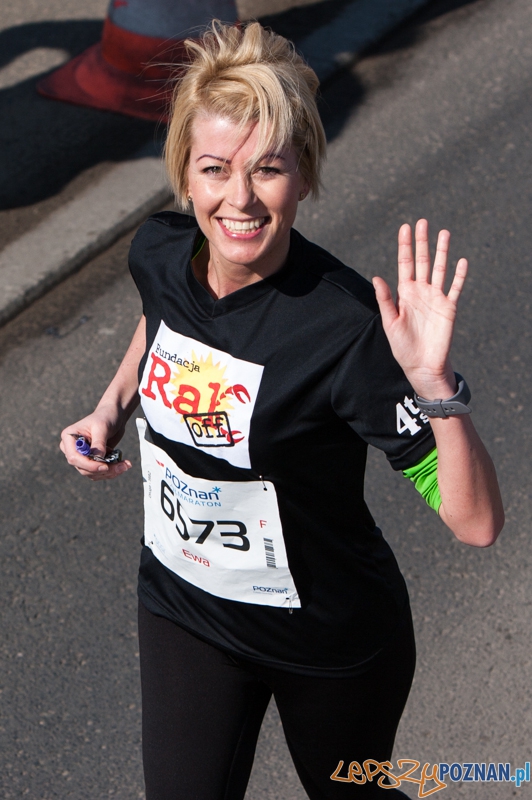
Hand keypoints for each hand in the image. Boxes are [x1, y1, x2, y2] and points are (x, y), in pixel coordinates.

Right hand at [60, 406, 131, 480]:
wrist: (114, 416)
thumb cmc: (106, 417)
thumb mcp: (102, 427)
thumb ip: (99, 443)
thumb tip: (98, 458)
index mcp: (69, 438)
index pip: (74, 457)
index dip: (89, 465)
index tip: (105, 466)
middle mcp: (72, 449)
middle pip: (83, 468)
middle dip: (103, 470)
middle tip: (122, 466)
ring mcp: (82, 456)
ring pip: (92, 473)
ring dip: (110, 472)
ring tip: (125, 465)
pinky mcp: (92, 461)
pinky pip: (99, 472)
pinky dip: (111, 471)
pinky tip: (123, 465)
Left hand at [372, 219, 467, 398]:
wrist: (421, 366)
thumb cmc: (403, 347)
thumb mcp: (390, 323)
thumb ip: (385, 300)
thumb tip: (377, 277)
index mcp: (404, 293)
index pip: (405, 264)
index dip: (405, 246)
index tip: (405, 227)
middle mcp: (421, 292)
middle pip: (423, 261)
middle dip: (422, 242)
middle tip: (422, 222)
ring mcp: (436, 298)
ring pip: (440, 269)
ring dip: (442, 252)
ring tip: (444, 233)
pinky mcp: (449, 308)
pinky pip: (455, 288)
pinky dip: (459, 275)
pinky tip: (462, 261)